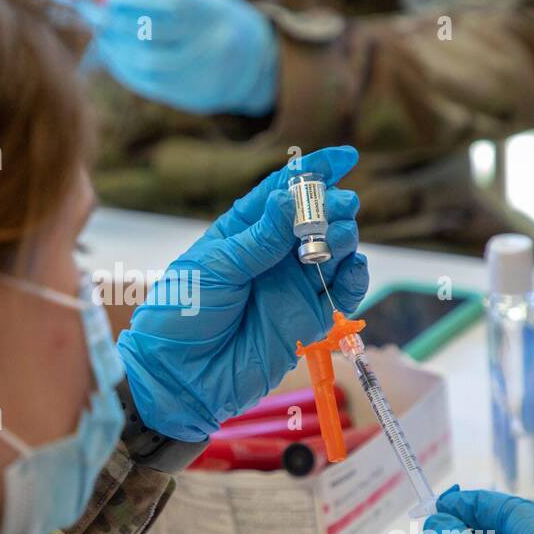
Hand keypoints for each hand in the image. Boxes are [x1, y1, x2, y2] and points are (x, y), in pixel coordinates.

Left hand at [77, 0, 277, 116]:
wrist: (254, 63)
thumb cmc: (212, 20)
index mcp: (213, 13)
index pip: (169, 4)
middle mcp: (211, 45)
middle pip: (152, 36)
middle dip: (114, 22)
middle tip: (92, 11)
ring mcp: (202, 75)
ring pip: (146, 64)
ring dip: (114, 47)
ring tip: (102, 34)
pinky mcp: (192, 97)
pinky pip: (149, 84)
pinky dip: (124, 68)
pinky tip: (115, 55)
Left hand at [117, 146, 368, 441]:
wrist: (179, 376)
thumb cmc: (183, 315)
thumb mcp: (217, 268)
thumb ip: (261, 238)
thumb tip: (291, 198)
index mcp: (243, 232)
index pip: (282, 192)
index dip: (314, 172)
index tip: (345, 157)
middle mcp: (272, 255)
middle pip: (314, 219)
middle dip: (332, 207)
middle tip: (341, 205)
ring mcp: (291, 286)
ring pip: (332, 252)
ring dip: (343, 240)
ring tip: (339, 237)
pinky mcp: (306, 320)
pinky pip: (340, 294)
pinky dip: (354, 280)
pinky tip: (354, 268)